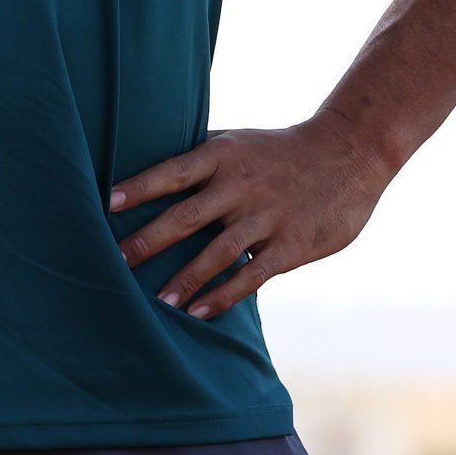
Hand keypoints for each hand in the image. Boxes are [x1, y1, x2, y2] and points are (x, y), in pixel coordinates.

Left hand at [109, 115, 390, 319]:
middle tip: (115, 261)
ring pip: (217, 252)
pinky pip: (252, 276)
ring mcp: (266, 217)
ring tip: (156, 302)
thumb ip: (199, 158)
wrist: (349, 151)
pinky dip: (223, 295)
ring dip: (185, 278)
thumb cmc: (280, 151)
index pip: (172, 171)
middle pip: (187, 216)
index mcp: (222, 156)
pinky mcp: (290, 245)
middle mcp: (240, 186)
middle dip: (149, 241)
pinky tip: (198, 313)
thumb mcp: (238, 142)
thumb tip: (146, 170)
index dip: (139, 187)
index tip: (106, 203)